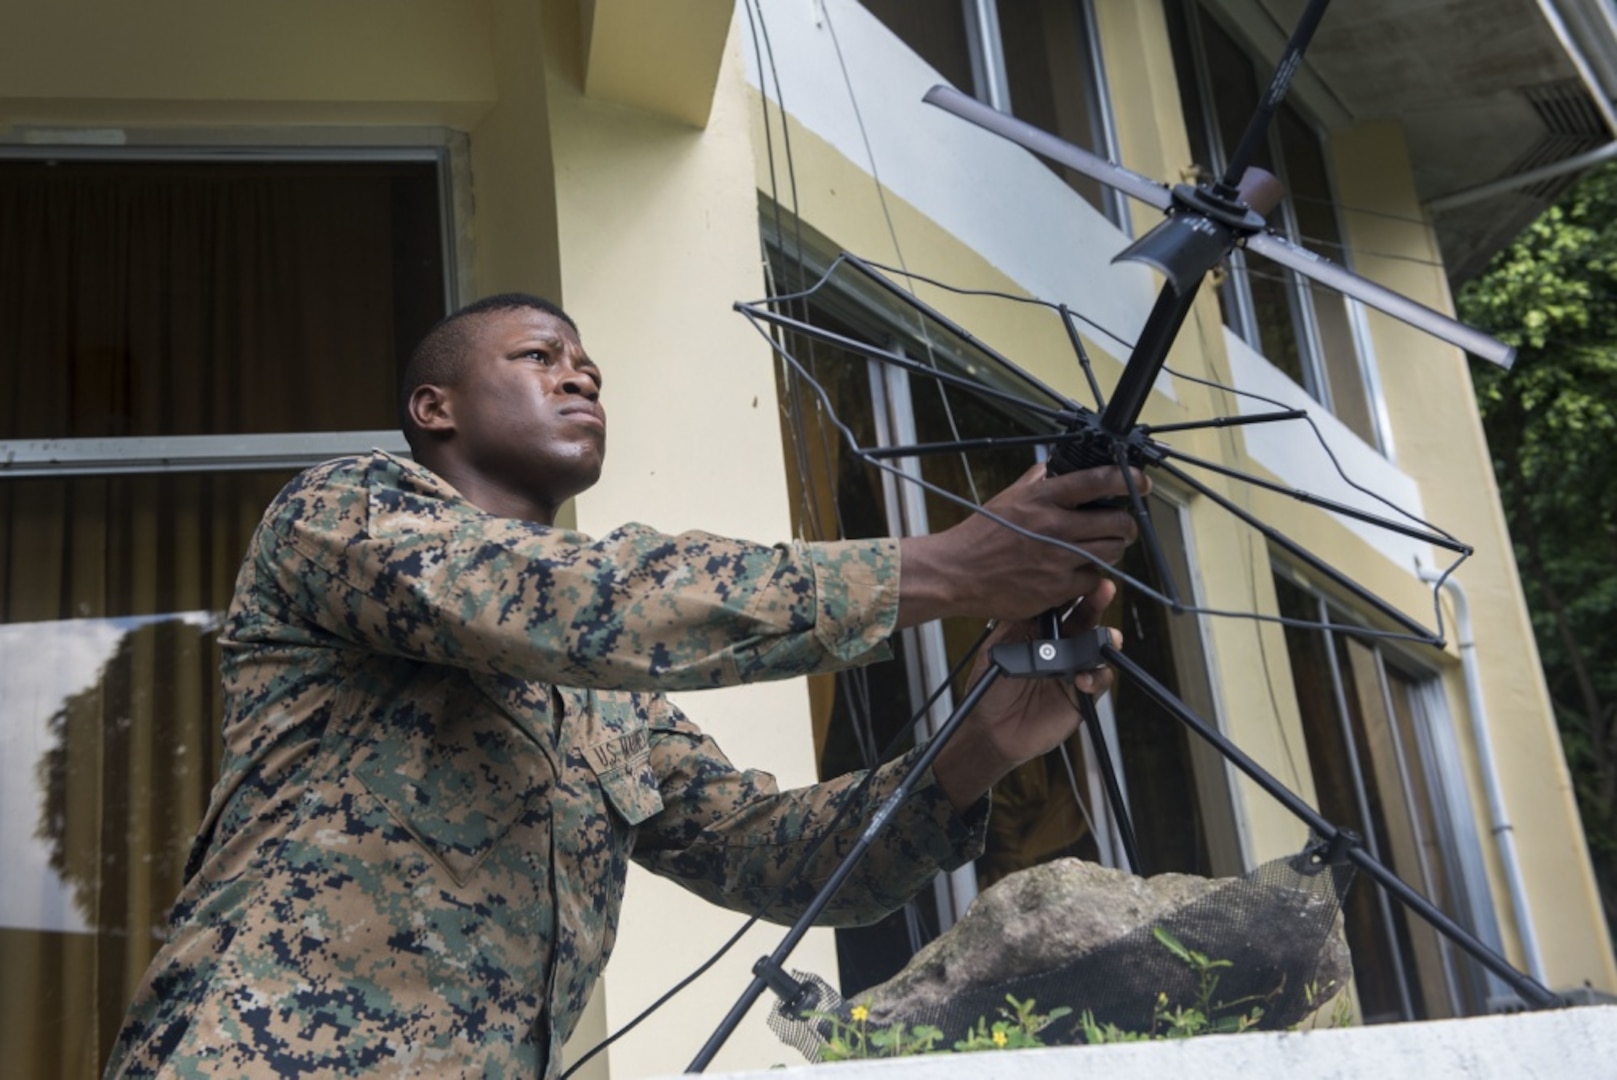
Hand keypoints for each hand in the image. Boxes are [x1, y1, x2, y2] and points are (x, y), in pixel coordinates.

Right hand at [896, 463, 1146, 626]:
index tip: (1141, 482)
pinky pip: (1092, 579)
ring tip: (1105, 546)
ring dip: (1114, 548)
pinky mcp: (1057, 588)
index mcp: (1042, 499)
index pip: (1098, 481)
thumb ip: (1035, 481)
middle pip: (1115, 521)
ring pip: (1111, 551)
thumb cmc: (980, 535)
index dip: (1129, 479)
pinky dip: (1092, 574)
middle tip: (1123, 525)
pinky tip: (1081, 570)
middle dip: (1126, 523)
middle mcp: (1054, 527)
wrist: (957, 572)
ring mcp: (1058, 559)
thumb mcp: (1007, 498)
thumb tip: (1054, 467)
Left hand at [931, 581, 1120, 810]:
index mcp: (1039, 633)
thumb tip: (1033, 597)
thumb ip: (1015, 627)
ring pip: (1097, 649)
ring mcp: (1072, 670)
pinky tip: (1083, 678)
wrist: (990, 731)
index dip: (1071, 592)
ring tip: (1107, 636)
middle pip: (1084, 621)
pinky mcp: (1080, 696)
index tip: (1078, 577)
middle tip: (1103, 590)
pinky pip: (1098, 682)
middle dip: (1095, 604)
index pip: (1061, 607)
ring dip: (1105, 639)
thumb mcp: (996, 651)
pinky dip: (1096, 677)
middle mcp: (1059, 648)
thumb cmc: (989, 689)